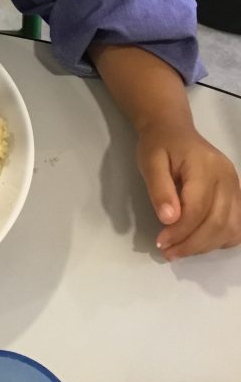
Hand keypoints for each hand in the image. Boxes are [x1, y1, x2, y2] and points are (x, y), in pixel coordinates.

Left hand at [137, 119, 240, 259]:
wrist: (173, 129)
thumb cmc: (159, 145)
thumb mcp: (150, 161)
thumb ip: (159, 189)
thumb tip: (169, 219)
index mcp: (205, 166)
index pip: (198, 208)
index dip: (180, 231)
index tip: (161, 242)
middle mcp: (226, 177)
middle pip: (217, 222)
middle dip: (192, 244)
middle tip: (169, 252)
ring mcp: (235, 186)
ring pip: (230, 228)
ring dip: (206, 246)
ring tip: (180, 250)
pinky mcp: (236, 194)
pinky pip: (237, 225)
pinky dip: (220, 239)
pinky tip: (199, 241)